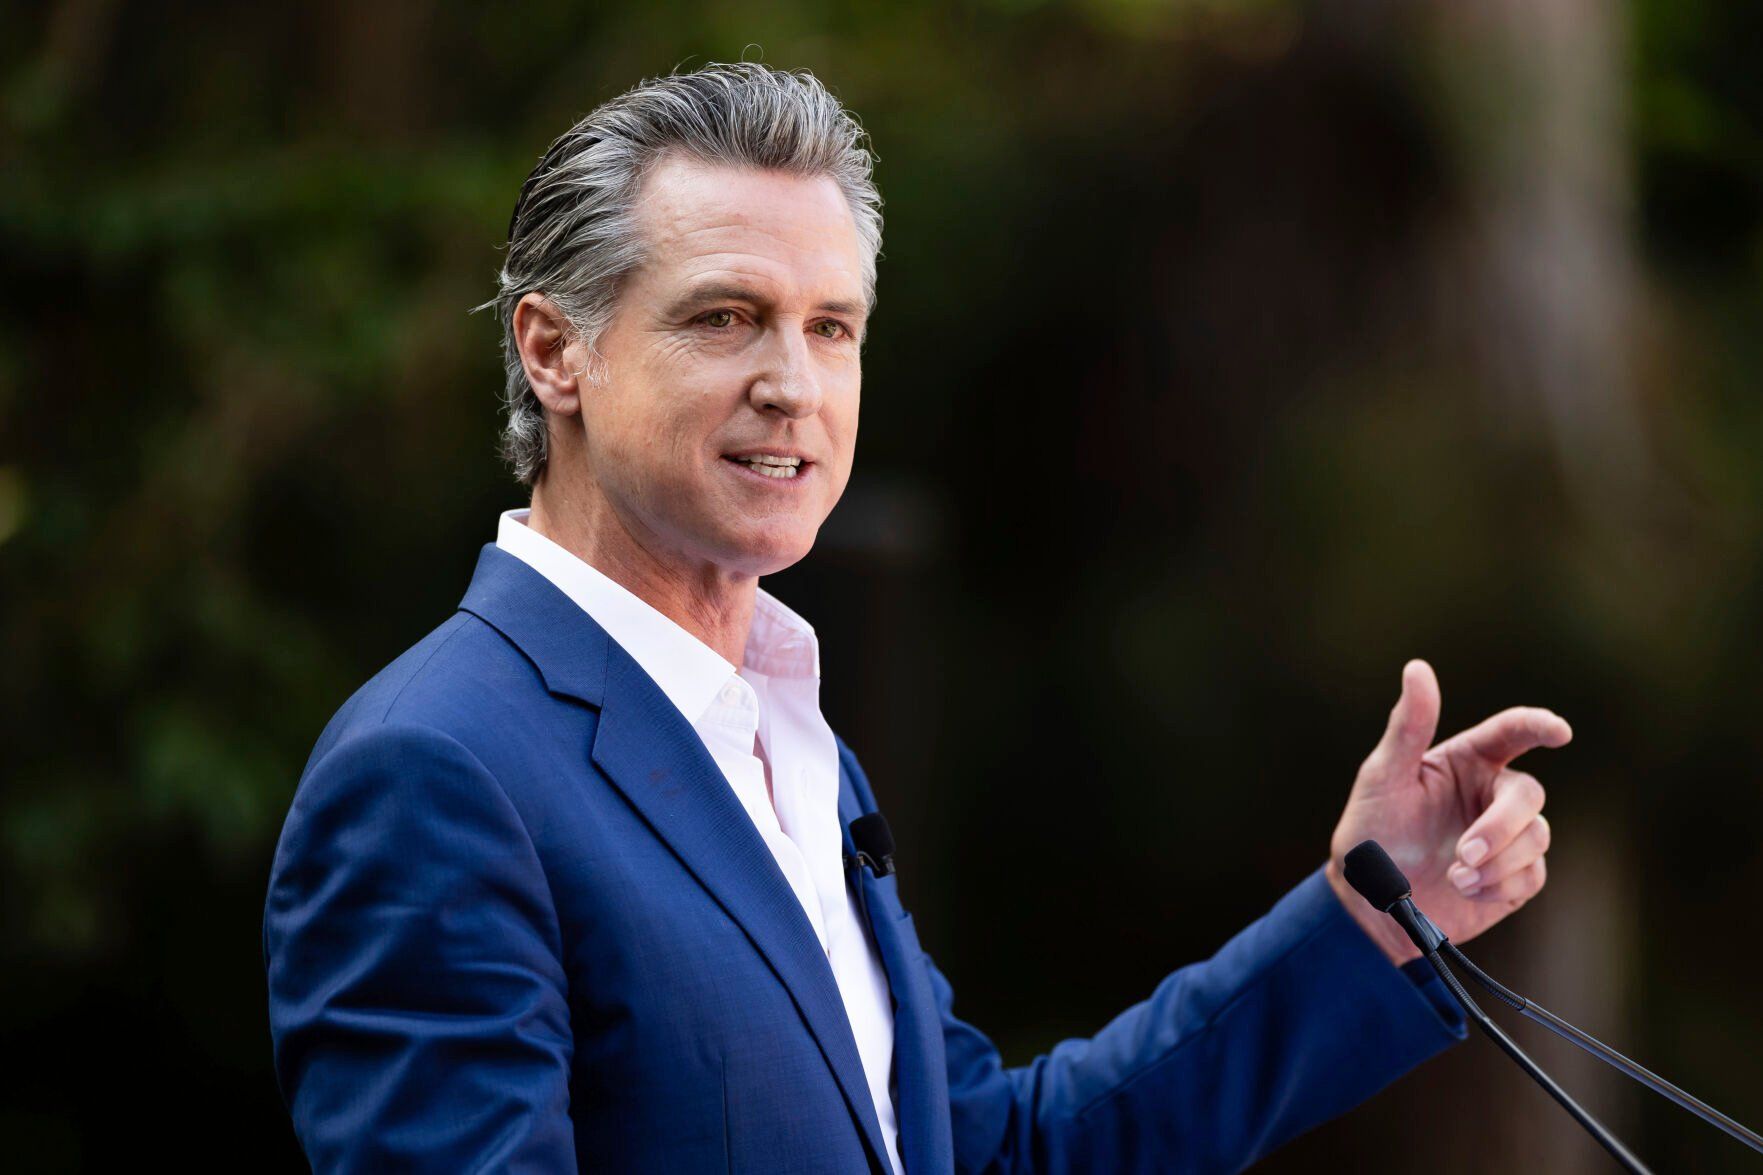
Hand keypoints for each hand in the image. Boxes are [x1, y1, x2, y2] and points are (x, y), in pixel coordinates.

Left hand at [1324, 659, 1569, 965]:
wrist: (1371, 902)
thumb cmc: (1372, 831)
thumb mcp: (1382, 776)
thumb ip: (1407, 726)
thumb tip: (1418, 668)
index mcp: (1467, 760)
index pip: (1511, 733)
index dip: (1538, 725)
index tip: (1558, 730)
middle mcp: (1492, 793)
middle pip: (1530, 794)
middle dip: (1502, 826)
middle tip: (1465, 852)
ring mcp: (1506, 837)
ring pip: (1537, 836)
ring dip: (1499, 860)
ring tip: (1456, 876)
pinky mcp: (1514, 877)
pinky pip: (1532, 875)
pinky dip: (1500, 884)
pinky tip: (1466, 890)